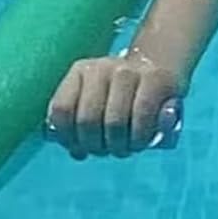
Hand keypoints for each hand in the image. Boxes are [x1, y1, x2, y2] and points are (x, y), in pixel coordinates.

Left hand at [46, 51, 183, 158]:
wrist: (156, 66)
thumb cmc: (119, 96)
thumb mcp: (94, 103)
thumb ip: (78, 124)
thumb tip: (76, 152)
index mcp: (79, 72)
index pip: (61, 110)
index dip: (68, 137)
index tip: (79, 148)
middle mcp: (100, 68)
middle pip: (87, 121)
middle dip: (96, 146)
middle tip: (105, 150)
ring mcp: (127, 71)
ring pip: (114, 122)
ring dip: (118, 146)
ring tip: (122, 148)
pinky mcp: (155, 79)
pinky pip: (141, 118)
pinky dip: (138, 139)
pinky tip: (137, 143)